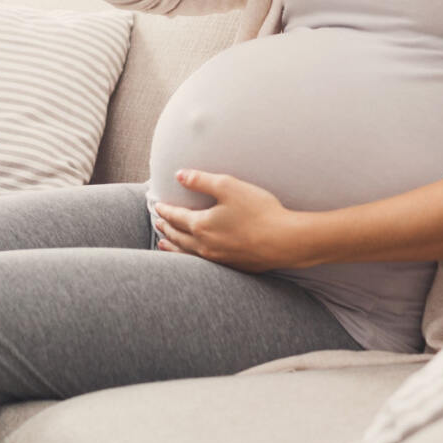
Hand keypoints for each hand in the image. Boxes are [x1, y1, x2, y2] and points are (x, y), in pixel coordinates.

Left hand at [152, 168, 300, 273]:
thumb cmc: (259, 211)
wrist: (285, 241)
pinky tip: (193, 256)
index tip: (157, 206)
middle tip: (158, 223)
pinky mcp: (231, 267)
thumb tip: (179, 175)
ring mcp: (218, 259)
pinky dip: (189, 258)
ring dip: (173, 247)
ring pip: (186, 254)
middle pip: (178, 237)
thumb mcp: (228, 186)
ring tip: (163, 244)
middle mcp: (205, 245)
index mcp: (201, 225)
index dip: (165, 210)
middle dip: (166, 228)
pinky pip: (201, 263)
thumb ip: (201, 180)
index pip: (176, 217)